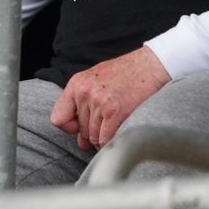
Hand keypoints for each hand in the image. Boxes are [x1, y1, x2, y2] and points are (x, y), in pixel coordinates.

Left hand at [50, 46, 169, 150]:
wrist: (151, 65)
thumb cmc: (126, 74)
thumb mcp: (97, 82)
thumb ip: (85, 108)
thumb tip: (81, 142)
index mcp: (77, 84)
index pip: (58, 118)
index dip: (70, 127)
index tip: (81, 126)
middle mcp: (84, 92)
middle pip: (81, 131)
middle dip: (94, 132)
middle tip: (109, 122)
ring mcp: (99, 102)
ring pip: (93, 137)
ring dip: (105, 138)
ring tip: (117, 123)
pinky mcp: (114, 111)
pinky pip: (105, 139)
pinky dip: (112, 140)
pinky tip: (121, 129)